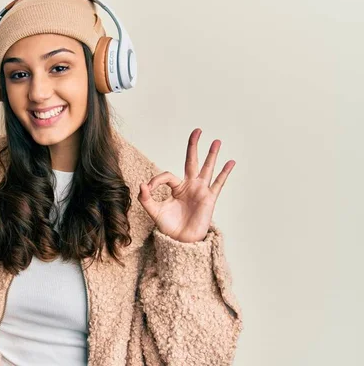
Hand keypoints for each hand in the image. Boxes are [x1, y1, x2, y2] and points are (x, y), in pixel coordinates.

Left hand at [137, 128, 234, 242]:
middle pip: (191, 161)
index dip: (156, 180)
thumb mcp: (153, 211)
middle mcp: (189, 186)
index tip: (148, 188)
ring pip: (207, 168)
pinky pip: (218, 183)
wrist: (181, 241)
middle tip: (197, 130)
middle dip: (193, 146)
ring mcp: (200, 190)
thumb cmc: (169, 227)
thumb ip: (146, 198)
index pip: (167, 175)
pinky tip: (231, 161)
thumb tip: (142, 184)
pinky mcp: (209, 198)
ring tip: (216, 141)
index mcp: (176, 188)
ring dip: (212, 154)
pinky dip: (225, 172)